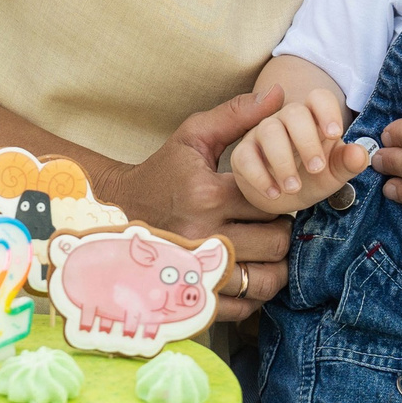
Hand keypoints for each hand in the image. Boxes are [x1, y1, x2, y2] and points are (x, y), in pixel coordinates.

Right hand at [96, 85, 292, 320]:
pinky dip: (255, 294)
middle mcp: (203, 235)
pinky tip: (249, 273)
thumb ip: (237, 115)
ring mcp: (198, 271)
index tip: (279, 194)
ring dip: (276, 266)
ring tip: (266, 249)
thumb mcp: (192, 138)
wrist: (116, 212)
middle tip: (273, 222)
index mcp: (206, 194)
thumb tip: (279, 96)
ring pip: (266, 278)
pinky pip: (244, 306)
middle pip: (276, 241)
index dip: (285, 196)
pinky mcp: (193, 296)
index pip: (273, 199)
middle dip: (283, 231)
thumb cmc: (161, 173)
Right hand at [229, 88, 374, 211]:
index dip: (327, 111)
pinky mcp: (242, 154)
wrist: (281, 195)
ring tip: (294, 187)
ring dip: (283, 160)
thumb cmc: (310, 176)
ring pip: (268, 130)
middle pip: (294, 112)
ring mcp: (261, 134)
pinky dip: (260, 177)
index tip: (335, 135)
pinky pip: (245, 156)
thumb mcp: (333, 173)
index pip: (319, 97)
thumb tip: (361, 154)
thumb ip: (348, 163)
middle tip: (316, 169)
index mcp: (313, 118)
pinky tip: (275, 193)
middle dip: (306, 140)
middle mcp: (285, 120)